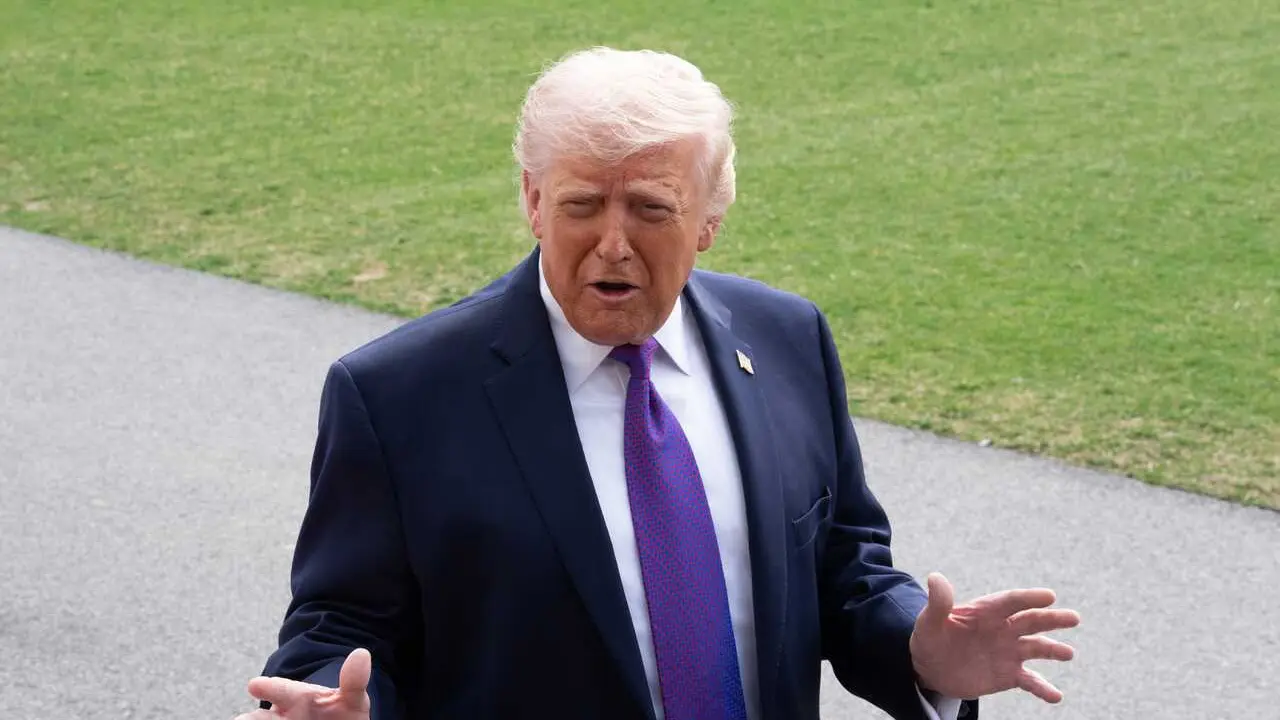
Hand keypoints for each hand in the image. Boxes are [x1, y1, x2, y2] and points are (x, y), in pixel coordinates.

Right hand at [232, 648, 371, 719]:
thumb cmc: (341, 715)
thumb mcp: (352, 700)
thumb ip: (353, 682)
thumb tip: (362, 653)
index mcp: (296, 699)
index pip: (280, 691)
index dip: (269, 687)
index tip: (254, 684)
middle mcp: (279, 718)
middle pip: (256, 717)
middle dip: (252, 718)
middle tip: (247, 718)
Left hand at [909, 573, 1080, 702]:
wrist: (931, 668)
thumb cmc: (930, 638)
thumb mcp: (928, 621)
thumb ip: (938, 602)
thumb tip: (935, 578)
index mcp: (986, 611)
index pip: (1010, 601)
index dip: (1029, 598)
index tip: (1049, 596)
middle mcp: (1003, 629)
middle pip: (1031, 621)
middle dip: (1052, 619)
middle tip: (1074, 618)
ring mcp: (1008, 651)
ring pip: (1037, 648)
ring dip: (1053, 650)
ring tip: (1068, 653)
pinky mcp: (1009, 675)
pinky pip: (1030, 681)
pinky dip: (1043, 688)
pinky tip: (1056, 696)